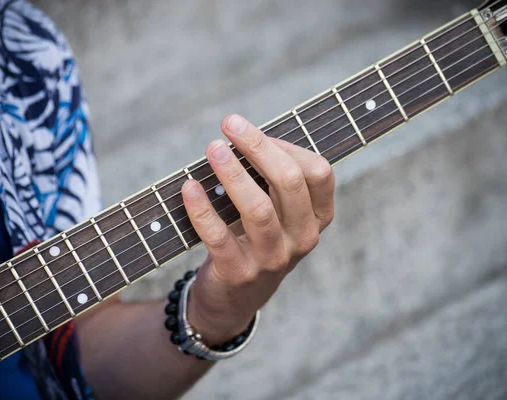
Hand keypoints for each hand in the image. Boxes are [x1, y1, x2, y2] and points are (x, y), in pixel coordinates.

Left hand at [181, 114, 334, 344]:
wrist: (235, 298)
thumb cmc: (254, 239)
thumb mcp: (277, 212)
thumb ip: (272, 178)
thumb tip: (243, 133)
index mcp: (318, 217)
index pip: (318, 172)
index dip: (286, 145)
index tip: (253, 133)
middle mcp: (303, 238)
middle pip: (289, 182)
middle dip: (257, 146)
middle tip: (228, 124)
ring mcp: (274, 259)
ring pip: (257, 208)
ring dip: (232, 173)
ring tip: (211, 148)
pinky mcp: (240, 274)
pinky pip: (219, 237)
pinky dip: (201, 209)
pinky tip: (188, 187)